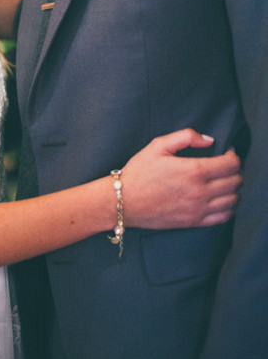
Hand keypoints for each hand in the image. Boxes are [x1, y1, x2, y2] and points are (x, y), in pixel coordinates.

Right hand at [122, 129, 240, 229]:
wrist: (124, 201)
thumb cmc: (139, 172)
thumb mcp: (158, 145)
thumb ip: (186, 137)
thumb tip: (209, 140)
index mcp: (193, 170)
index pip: (230, 164)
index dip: (234, 156)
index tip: (228, 153)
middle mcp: (200, 192)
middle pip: (235, 182)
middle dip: (235, 171)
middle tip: (226, 166)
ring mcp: (198, 209)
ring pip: (233, 200)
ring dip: (233, 189)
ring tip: (224, 182)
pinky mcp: (194, 222)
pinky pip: (223, 217)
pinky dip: (228, 208)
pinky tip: (220, 200)